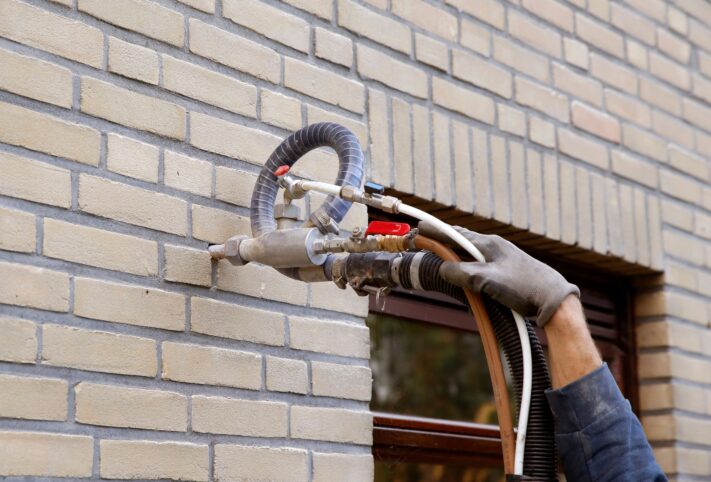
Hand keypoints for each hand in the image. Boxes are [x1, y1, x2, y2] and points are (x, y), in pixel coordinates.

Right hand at [434, 226, 578, 326]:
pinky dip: (467, 262)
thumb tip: (443, 268)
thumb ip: (463, 274)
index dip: (436, 231)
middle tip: (426, 239)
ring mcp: (502, 257)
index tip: (420, 226)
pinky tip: (467, 269)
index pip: (456, 234)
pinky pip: (481, 261)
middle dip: (443, 238)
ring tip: (441, 251)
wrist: (554, 299)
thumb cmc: (524, 287)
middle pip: (463, 239)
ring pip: (472, 250)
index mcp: (489, 244)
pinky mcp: (508, 268)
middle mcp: (495, 246)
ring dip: (455, 250)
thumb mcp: (489, 281)